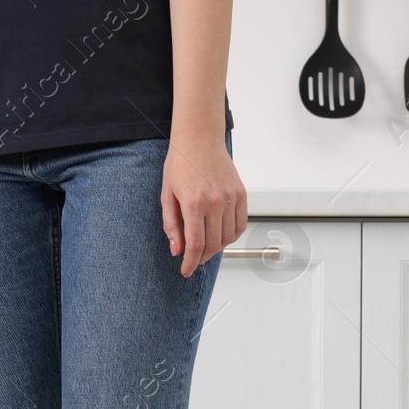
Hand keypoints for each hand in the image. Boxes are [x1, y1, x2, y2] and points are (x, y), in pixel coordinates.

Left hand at [161, 135, 246, 277]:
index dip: (190, 263)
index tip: (186, 270)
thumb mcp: (167, 196)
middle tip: (193, 258)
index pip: (196, 246)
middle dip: (201, 257)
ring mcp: (230, 198)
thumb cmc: (181, 163)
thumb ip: (172, 226)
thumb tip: (177, 250)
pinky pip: (240, 225)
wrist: (199, 139)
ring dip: (216, 247)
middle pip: (213, 245)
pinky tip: (220, 234)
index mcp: (194, 203)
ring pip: (228, 238)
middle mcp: (215, 202)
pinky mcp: (241, 194)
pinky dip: (231, 235)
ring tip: (205, 245)